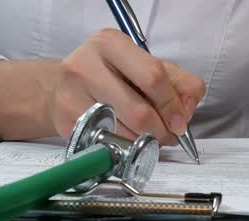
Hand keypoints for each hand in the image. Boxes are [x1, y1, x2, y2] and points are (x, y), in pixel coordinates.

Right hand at [48, 28, 205, 145]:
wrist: (59, 89)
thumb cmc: (107, 77)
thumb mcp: (142, 67)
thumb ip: (176, 81)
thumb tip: (189, 105)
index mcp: (111, 44)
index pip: (153, 76)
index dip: (172, 105)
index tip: (180, 122)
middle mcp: (86, 65)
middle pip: (139, 111)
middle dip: (161, 131)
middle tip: (167, 136)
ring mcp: (72, 94)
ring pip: (124, 133)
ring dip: (144, 142)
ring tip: (147, 138)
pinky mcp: (66, 122)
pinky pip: (107, 144)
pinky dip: (123, 148)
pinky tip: (124, 140)